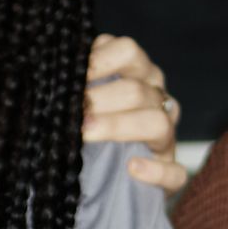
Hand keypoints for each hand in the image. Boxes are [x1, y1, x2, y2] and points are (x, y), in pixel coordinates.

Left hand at [84, 30, 188, 193]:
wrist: (103, 176)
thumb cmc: (89, 126)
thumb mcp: (82, 98)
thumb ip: (75, 82)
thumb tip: (53, 72)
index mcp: (138, 74)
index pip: (127, 52)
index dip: (99, 61)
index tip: (71, 77)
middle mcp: (157, 100)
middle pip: (137, 90)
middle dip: (100, 100)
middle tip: (71, 112)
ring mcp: (167, 137)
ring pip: (157, 123)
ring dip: (119, 126)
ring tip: (87, 133)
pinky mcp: (171, 173)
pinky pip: (174, 172)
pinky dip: (155, 170)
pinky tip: (132, 167)